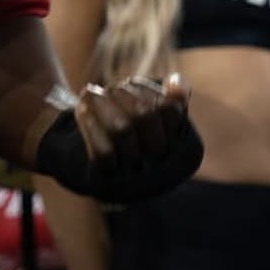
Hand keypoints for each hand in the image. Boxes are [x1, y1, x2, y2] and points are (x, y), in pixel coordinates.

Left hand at [36, 72, 202, 203]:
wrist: (85, 162)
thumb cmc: (129, 131)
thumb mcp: (154, 115)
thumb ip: (172, 98)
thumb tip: (176, 83)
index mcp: (187, 153)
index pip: (170, 109)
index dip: (147, 89)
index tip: (130, 83)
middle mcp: (167, 173)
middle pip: (144, 115)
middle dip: (123, 93)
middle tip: (110, 89)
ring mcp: (137, 183)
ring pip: (121, 129)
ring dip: (103, 103)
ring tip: (91, 92)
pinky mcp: (108, 186)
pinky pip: (101, 150)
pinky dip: (89, 122)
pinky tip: (82, 109)